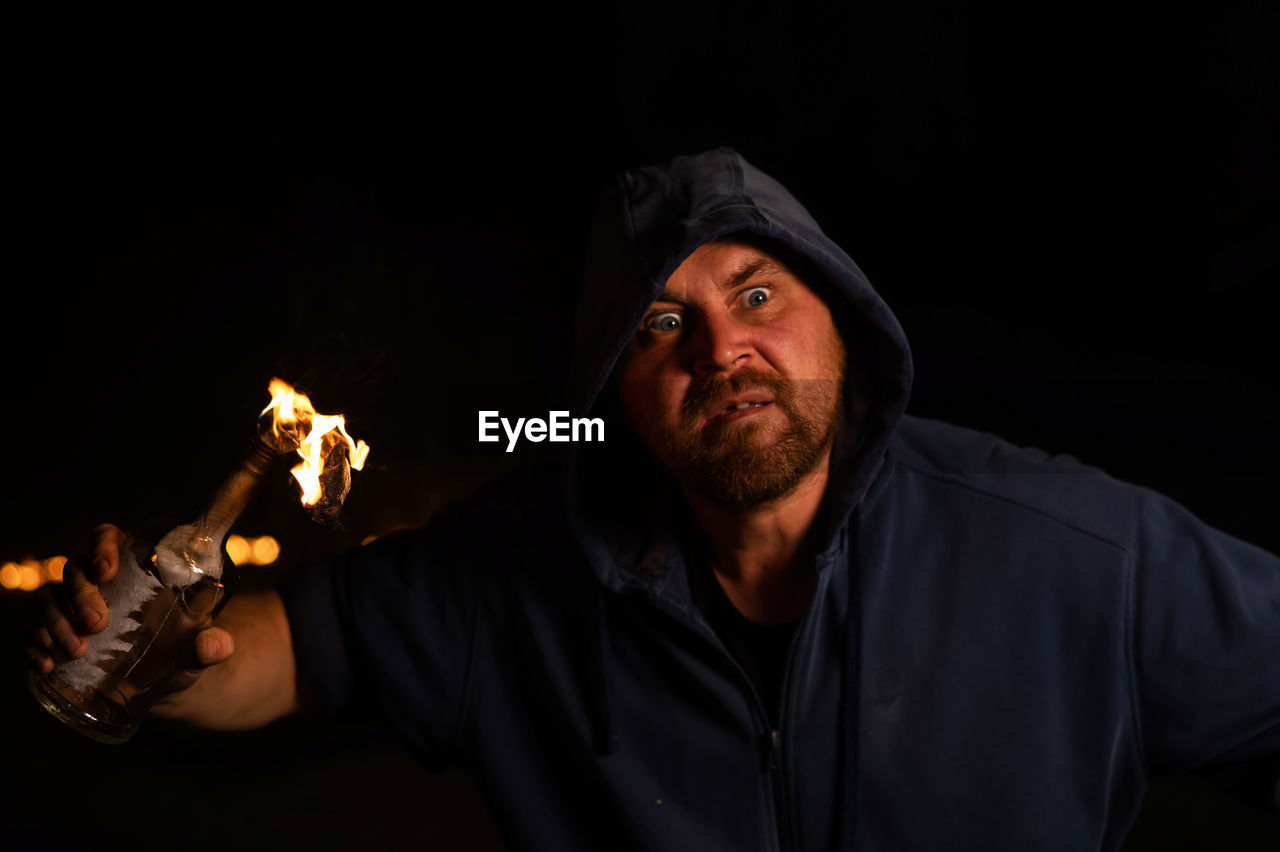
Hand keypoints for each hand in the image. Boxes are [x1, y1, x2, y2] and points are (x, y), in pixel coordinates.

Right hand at [24, 524, 235, 677]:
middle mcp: (98, 583)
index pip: (107, 537)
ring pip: (51, 599)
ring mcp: (73, 610)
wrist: (165, 686)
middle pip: (75, 569)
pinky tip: (47, 664)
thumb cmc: (183, 650)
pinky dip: (35, 647)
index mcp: (134, 567)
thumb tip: (217, 646)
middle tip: (97, 623)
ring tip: (79, 651)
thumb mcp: (200, 648)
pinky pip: (34, 634)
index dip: (102, 545)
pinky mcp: (58, 640)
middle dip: (80, 593)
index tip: (106, 570)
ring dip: (57, 622)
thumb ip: (213, 645)